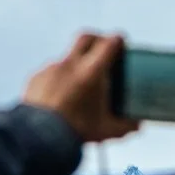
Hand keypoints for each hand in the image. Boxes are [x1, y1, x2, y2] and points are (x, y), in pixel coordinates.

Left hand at [22, 33, 138, 142]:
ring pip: (67, 59)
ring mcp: (51, 69)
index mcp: (92, 72)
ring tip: (78, 86)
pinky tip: (59, 97)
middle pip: (86, 37)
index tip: (121, 42)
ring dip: (75, 66)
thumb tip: (137, 124)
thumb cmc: (76, 131)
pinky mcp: (36, 78)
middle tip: (103, 48)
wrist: (38, 136)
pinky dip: (58, 80)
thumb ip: (125, 125)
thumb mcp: (106, 130)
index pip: (109, 43)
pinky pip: (50, 73)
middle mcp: (71, 64)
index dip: (118, 40)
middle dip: (97, 39)